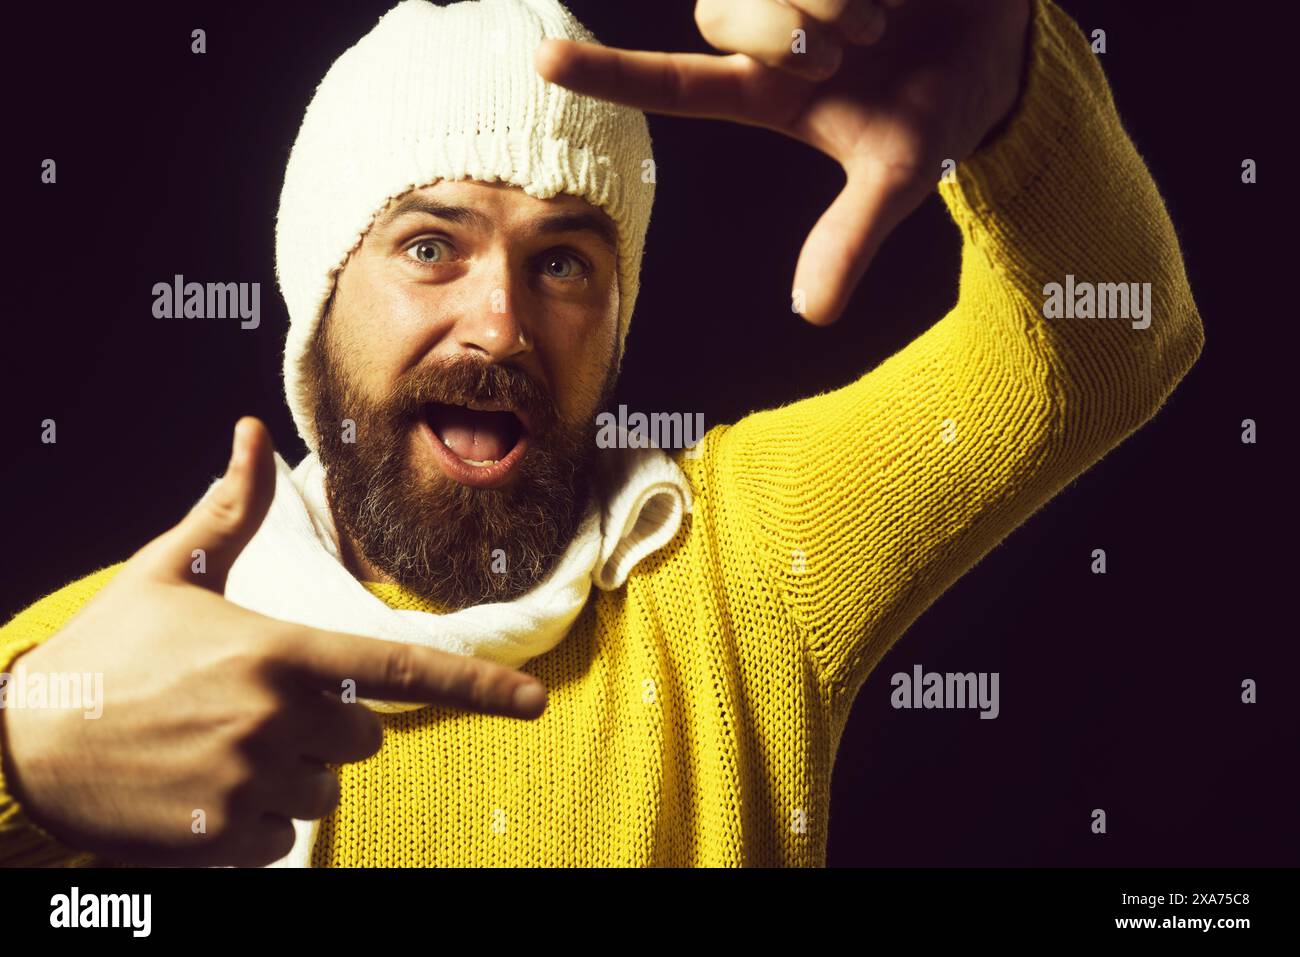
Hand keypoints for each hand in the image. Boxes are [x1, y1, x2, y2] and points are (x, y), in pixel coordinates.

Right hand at [0, 417, 547, 866]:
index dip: (477, 687)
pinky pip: (284, 838)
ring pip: (326, 791)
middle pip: (362, 738)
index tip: (533, 704)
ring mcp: (251, 783)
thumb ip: (229, 510)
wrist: (21, 745)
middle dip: (328, 726)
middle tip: (252, 708)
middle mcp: (277, 719)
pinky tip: (202, 789)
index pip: (399, 670)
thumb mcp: (167, 571)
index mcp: (278, 651)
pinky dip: (256, 819)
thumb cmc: (106, 652)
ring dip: (292, 775)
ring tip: (219, 748)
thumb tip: (251, 432)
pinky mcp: (223, 837)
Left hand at [536, 0, 1030, 324]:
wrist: (996, 39)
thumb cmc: (937, 103)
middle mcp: (765, 34)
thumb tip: (811, 314)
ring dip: (833, 4)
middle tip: (858, 48)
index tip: (541, 59)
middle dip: (794, 36)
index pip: (672, 84)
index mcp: (767, 92)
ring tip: (882, 18)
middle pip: (721, 19)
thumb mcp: (898, 175)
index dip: (608, 73)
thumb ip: (849, 236)